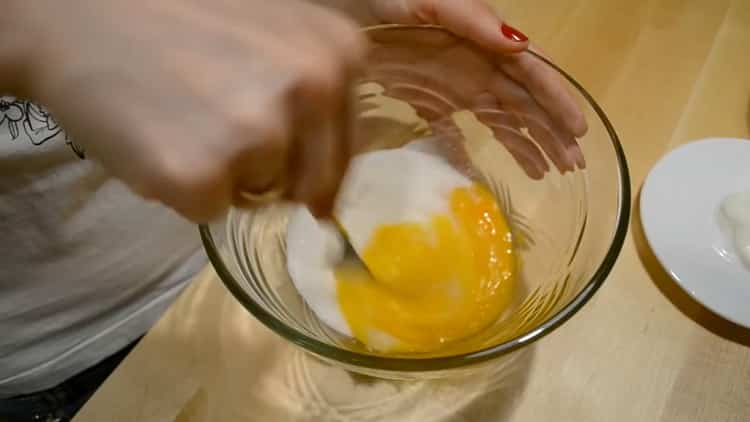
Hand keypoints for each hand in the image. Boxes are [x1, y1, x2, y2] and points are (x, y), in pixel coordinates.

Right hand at [8, 0, 365, 221]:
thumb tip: (330, 202)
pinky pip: (209, 211)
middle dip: (266, 169)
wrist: (74, 11)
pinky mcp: (201, 175)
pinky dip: (181, 190)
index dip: (299, 153)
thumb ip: (318, 96)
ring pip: (260, 196)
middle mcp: (312, 89)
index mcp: (339, 53)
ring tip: (182, 116)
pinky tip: (157, 136)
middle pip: (311, 183)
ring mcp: (258, 134)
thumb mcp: (273, 29)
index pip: (345, 149)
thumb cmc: (174, 16)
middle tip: (210, 116)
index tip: (255, 126)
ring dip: (224, 174)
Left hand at [366, 0, 587, 177]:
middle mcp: (475, 65)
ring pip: (497, 118)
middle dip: (551, 132)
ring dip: (522, 144)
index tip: (579, 132)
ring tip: (545, 174)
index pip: (531, 74)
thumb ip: (473, 19)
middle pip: (522, 102)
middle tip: (573, 166)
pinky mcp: (424, 99)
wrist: (335, 8)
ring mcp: (451, 84)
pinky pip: (452, 129)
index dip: (557, 102)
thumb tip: (521, 45)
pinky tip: (485, 172)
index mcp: (483, 41)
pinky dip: (468, 150)